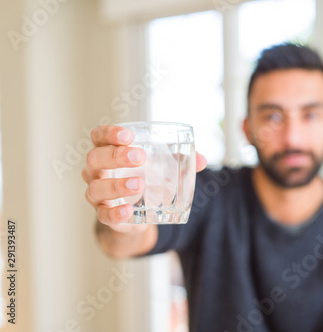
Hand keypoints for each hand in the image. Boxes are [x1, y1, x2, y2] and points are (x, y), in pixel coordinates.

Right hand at [82, 124, 206, 233]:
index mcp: (108, 151)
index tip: (129, 136)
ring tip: (139, 184)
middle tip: (141, 157)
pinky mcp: (105, 215)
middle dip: (116, 156)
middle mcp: (96, 172)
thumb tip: (202, 160)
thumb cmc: (144, 179)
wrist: (136, 214)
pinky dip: (115, 212)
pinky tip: (128, 210)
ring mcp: (98, 194)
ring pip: (96, 188)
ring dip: (117, 185)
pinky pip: (104, 215)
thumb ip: (179, 161)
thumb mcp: (159, 167)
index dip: (110, 133)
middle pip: (95, 158)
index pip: (99, 136)